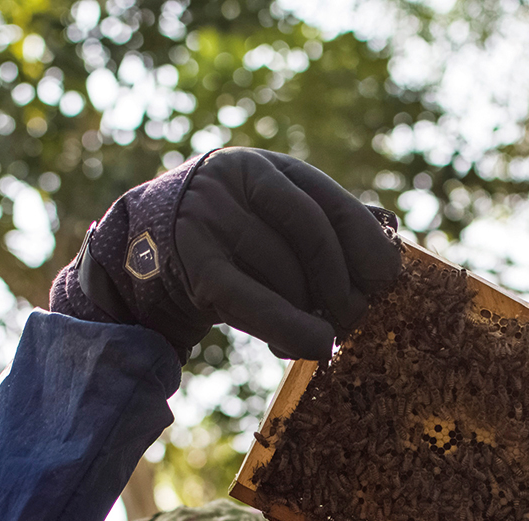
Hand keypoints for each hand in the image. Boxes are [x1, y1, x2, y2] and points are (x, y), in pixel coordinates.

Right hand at [50, 147, 400, 360]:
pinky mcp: (192, 264)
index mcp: (265, 167)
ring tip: (316, 336)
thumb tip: (389, 230)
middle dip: (342, 284)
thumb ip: (324, 220)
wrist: (139, 262)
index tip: (387, 280)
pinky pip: (250, 300)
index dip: (366, 243)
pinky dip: (290, 327)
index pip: (330, 201)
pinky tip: (315, 346)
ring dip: (311, 313)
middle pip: (312, 235)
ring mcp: (208, 218)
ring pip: (283, 272)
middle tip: (354, 319)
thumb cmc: (226, 245)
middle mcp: (235, 180)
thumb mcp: (271, 221)